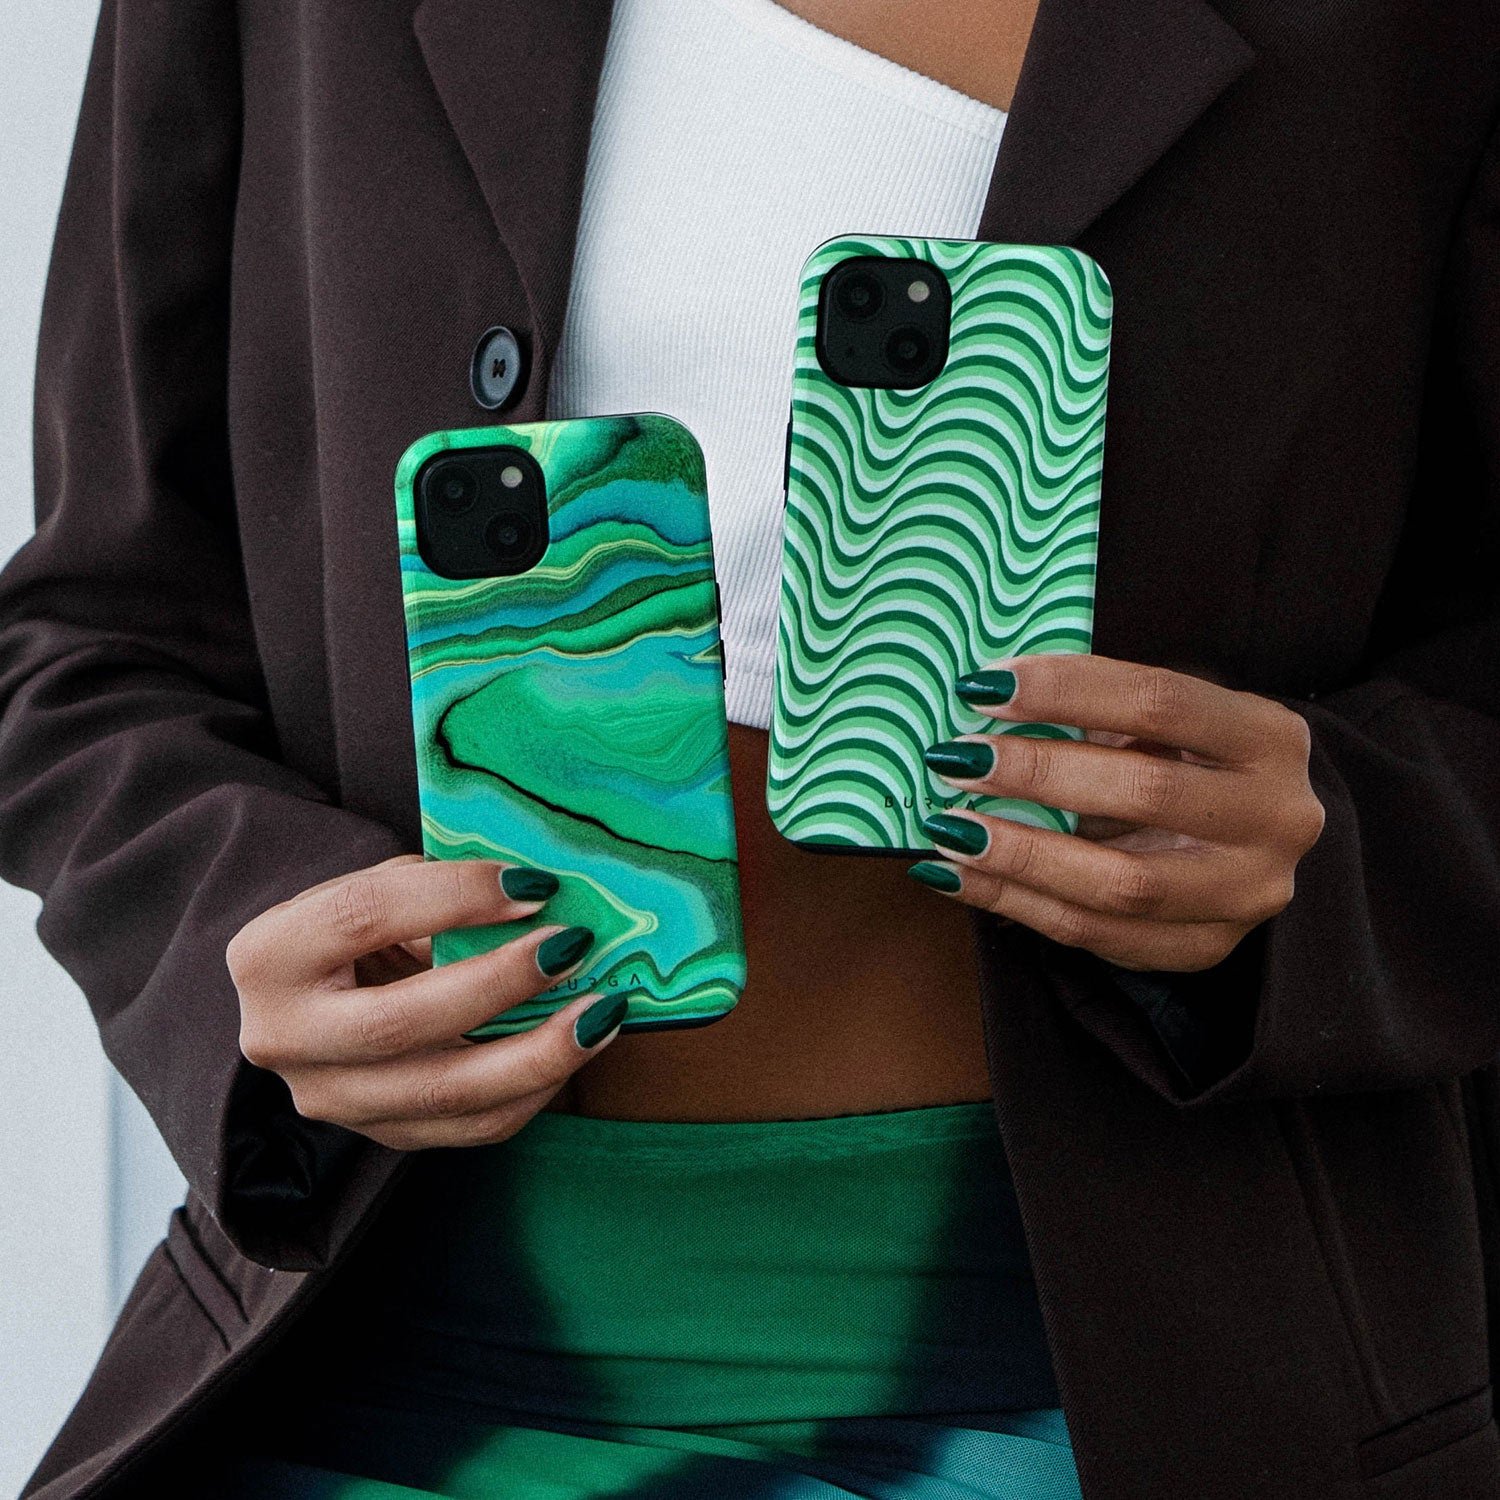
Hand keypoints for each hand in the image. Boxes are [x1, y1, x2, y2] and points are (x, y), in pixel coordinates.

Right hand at [227, 855, 624, 1148]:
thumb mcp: (379, 887)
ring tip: (601, 1009)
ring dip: (538, 1052)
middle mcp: (283, 1039)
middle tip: (572, 946)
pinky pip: (472, 1128)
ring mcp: (330, 1101)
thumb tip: (540, 892)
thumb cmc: (362, 923)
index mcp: (268, 955)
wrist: (318, 993)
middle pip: (400, 1022)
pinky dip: (536, 1089)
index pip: (364, 917)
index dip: (456, 897)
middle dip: (500, 983)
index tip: (534, 885)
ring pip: (444, 1093)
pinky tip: (578, 1048)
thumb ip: (439, 890)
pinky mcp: (382, 1136)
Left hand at [907, 654, 1325, 971]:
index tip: (985, 687)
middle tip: (957, 760)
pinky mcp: (1207, 947)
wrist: (1252, 838)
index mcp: (1269, 737)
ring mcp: (1248, 893)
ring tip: (948, 829)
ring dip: (1020, 855)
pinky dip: (1016, 904)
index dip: (1067, 691)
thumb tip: (984, 702)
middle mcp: (1277, 817)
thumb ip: (1098, 712)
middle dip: (1037, 774)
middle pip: (1144, 793)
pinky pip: (1096, 935)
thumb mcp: (1164, 723)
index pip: (1160, 702)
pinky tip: (957, 876)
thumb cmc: (1186, 761)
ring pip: (1121, 885)